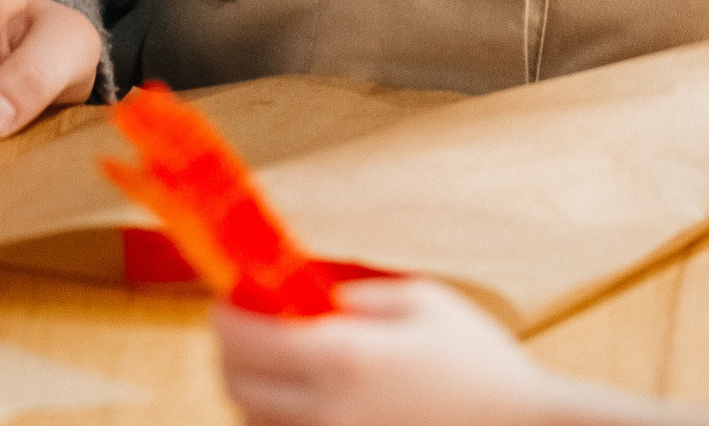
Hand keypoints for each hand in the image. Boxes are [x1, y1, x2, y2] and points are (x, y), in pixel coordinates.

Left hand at [217, 279, 579, 425]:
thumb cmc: (484, 366)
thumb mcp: (422, 303)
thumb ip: (355, 296)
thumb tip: (306, 296)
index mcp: (343, 357)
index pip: (242, 339)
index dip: (224, 317)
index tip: (227, 304)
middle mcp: (330, 409)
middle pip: (236, 388)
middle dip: (229, 356)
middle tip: (245, 336)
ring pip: (255, 425)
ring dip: (251, 395)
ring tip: (276, 372)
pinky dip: (279, 425)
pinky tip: (304, 406)